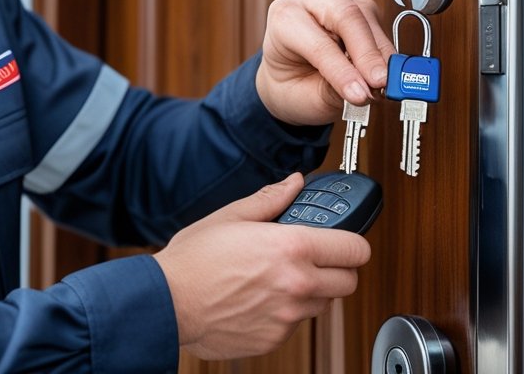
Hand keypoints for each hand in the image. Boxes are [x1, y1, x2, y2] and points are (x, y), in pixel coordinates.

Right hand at [153, 173, 371, 359]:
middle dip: (337, 270)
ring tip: (278, 279)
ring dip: (311, 292)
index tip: (346, 242)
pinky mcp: (275, 339)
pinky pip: (296, 324)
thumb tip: (294, 184)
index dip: (353, 243)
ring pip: (323, 304)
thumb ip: (271, 199)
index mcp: (292, 248)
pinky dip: (286, 313)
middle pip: (349, 282)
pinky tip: (260, 299)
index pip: (355, 249)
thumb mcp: (231, 216)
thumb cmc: (193, 260)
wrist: (168, 302)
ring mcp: (287, 316)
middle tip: (317, 261)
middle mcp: (297, 284)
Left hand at [255, 0, 393, 124]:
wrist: (288, 78)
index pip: (318, 42)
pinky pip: (379, 26)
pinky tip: (380, 73)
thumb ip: (334, 93)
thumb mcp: (304, 97)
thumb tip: (364, 90)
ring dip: (379, 55)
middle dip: (367, 53)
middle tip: (380, 83)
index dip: (343, 70)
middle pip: (346, 16)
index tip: (360, 94)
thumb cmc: (291, 83)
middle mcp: (310, 1)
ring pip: (368, 18)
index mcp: (284, 19)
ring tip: (380, 86)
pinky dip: (384, 53)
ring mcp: (338, 0)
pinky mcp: (360, 7)